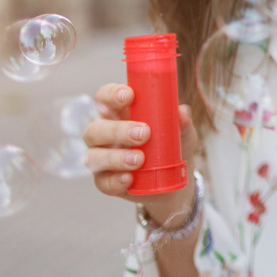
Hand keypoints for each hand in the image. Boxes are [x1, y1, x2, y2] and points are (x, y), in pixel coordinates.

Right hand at [84, 82, 198, 222]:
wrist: (173, 180)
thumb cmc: (172, 145)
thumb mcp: (181, 132)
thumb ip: (182, 122)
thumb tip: (182, 112)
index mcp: (119, 114)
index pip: (104, 98)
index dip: (111, 94)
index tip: (129, 96)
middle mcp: (104, 135)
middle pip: (95, 129)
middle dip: (117, 130)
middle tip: (144, 133)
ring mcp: (101, 159)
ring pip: (94, 156)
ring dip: (116, 157)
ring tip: (140, 159)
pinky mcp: (104, 182)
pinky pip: (102, 182)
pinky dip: (115, 180)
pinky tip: (129, 179)